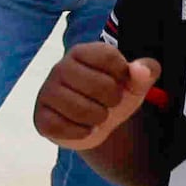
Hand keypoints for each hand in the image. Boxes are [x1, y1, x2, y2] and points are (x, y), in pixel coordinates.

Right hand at [32, 42, 158, 149]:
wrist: (94, 125)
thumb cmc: (112, 97)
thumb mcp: (134, 84)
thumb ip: (145, 72)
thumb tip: (139, 69)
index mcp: (82, 52)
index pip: (108, 57)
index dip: (122, 75)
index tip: (120, 81)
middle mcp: (59, 68)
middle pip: (100, 85)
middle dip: (113, 101)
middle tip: (108, 103)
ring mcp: (46, 92)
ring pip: (81, 110)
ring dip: (98, 119)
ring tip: (97, 116)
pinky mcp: (40, 116)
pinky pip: (63, 127)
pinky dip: (81, 133)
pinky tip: (83, 127)